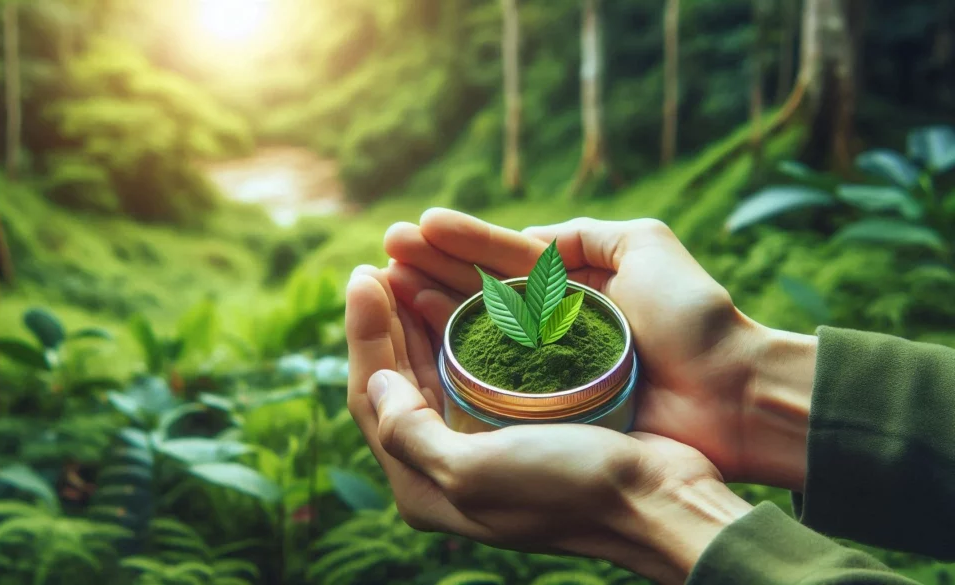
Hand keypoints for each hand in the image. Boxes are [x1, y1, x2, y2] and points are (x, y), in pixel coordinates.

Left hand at [345, 267, 751, 583]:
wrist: (657, 501)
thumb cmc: (567, 488)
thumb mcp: (473, 472)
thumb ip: (408, 432)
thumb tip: (376, 381)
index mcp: (424, 486)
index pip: (372, 398)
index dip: (364, 334)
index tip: (365, 273)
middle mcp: (447, 464)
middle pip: (399, 379)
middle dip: (388, 318)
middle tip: (387, 259)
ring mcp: (484, 442)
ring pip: (435, 368)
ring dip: (421, 316)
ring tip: (414, 266)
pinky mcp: (520, 423)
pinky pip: (475, 367)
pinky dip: (463, 329)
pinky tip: (462, 294)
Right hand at [383, 209, 816, 490]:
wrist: (732, 393)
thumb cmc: (694, 319)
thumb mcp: (645, 244)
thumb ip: (585, 234)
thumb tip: (529, 239)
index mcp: (572, 290)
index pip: (503, 261)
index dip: (459, 243)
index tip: (416, 228)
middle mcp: (551, 331)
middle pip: (477, 294)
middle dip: (430, 269)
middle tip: (383, 250)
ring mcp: (544, 373)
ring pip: (471, 333)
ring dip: (426, 304)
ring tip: (383, 279)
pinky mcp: (541, 410)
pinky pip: (484, 376)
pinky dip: (448, 351)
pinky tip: (414, 327)